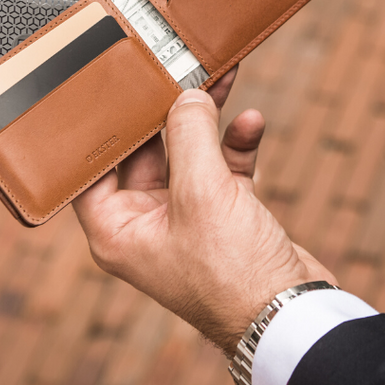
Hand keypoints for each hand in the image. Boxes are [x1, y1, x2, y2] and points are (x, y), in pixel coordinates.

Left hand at [73, 69, 333, 353]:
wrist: (291, 315)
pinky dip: (236, 144)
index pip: (94, 167)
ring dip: (208, 119)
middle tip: (180, 69)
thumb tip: (187, 95)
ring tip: (222, 78)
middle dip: (169, 111)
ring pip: (190, 154)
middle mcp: (147, 224)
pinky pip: (224, 168)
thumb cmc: (233, 272)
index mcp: (118, 229)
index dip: (104, 126)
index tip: (115, 86)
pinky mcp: (226, 217)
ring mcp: (188, 220)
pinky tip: (251, 121)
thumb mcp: (203, 193)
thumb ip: (190, 134)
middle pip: (148, 152)